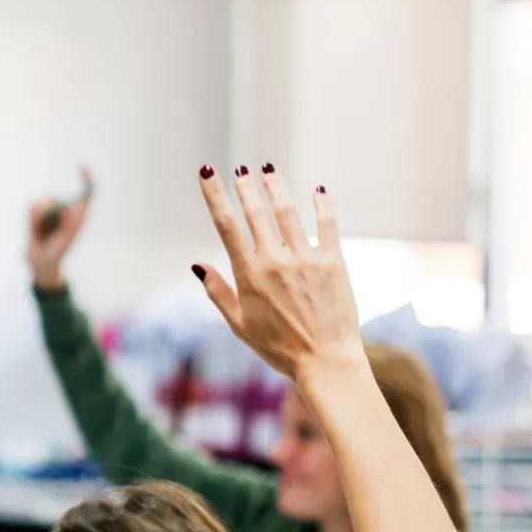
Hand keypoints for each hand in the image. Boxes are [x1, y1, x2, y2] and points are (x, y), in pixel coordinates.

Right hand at [28, 166, 93, 289]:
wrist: (40, 264)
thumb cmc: (56, 255)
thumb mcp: (64, 242)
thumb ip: (68, 226)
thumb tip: (70, 207)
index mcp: (79, 217)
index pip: (88, 193)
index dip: (87, 178)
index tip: (81, 166)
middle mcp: (66, 212)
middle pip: (57, 200)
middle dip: (47, 213)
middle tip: (44, 229)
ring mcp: (52, 212)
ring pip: (43, 202)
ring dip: (38, 218)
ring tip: (38, 232)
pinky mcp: (38, 214)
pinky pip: (32, 207)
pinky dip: (31, 219)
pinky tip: (34, 230)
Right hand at [193, 165, 361, 379]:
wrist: (325, 361)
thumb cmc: (279, 348)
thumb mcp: (239, 324)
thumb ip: (218, 291)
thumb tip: (197, 265)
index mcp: (249, 275)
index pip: (227, 225)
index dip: (215, 195)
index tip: (207, 172)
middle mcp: (276, 261)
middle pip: (257, 212)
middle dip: (246, 186)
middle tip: (241, 170)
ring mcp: (306, 259)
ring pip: (288, 212)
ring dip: (276, 188)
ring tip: (269, 170)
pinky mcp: (334, 262)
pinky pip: (328, 224)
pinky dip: (322, 204)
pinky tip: (318, 190)